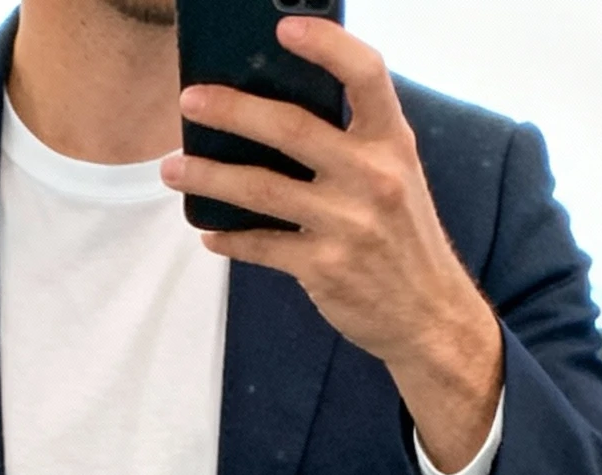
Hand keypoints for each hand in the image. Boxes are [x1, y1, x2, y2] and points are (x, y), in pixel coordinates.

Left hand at [162, 19, 502, 474]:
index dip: (326, 46)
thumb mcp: (397, 175)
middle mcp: (372, 177)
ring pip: (261, 189)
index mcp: (392, 142)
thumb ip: (354, 141)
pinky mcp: (324, 267)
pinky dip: (229, 239)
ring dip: (209, 176)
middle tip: (190, 100)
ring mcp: (347, 224)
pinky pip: (262, 245)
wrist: (429, 317)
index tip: (285, 29)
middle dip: (232, 110)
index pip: (365, 74)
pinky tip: (209, 232)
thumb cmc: (402, 237)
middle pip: (291, 128)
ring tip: (172, 168)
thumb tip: (278, 109)